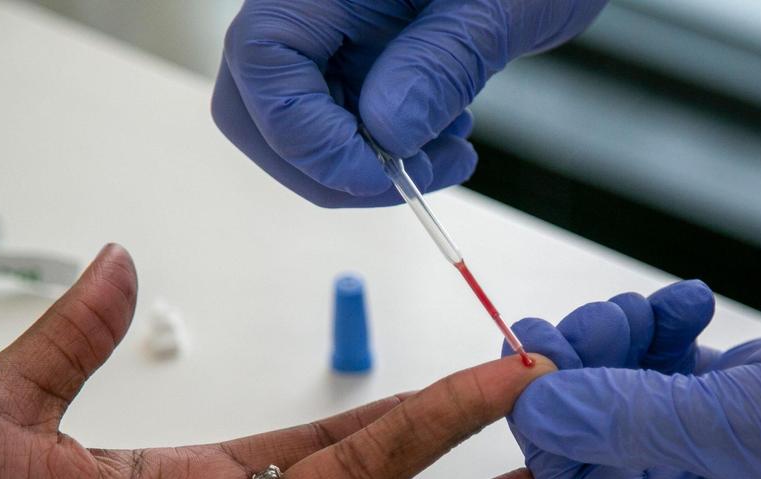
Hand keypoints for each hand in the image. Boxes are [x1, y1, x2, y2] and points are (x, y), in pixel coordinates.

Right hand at [212, 0, 606, 206]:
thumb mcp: (501, 4)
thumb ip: (442, 63)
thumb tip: (387, 134)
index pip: (263, 58)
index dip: (308, 135)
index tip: (378, 173)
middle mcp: (313, 4)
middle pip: (260, 106)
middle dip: (329, 165)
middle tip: (408, 179)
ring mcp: (331, 34)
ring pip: (298, 128)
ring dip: (366, 167)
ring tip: (447, 153)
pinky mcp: (356, 60)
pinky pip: (342, 123)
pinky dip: (386, 153)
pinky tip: (445, 137)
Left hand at [505, 281, 760, 478]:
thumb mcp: (751, 427)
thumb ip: (633, 421)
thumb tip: (537, 409)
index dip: (546, 423)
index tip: (530, 354)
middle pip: (592, 434)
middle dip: (586, 367)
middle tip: (597, 318)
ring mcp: (711, 448)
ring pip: (621, 389)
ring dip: (622, 338)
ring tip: (655, 307)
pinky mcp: (730, 400)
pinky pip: (663, 363)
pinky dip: (663, 326)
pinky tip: (690, 301)